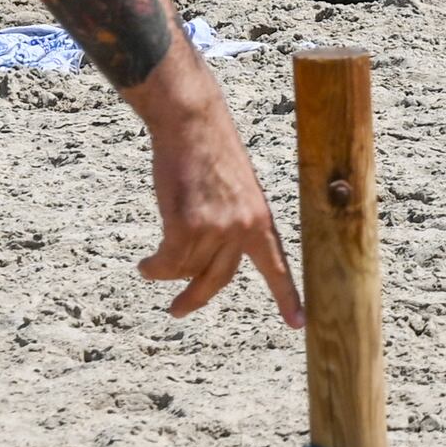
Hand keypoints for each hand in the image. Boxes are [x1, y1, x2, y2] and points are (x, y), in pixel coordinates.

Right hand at [131, 56, 305, 324]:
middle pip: (218, 279)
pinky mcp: (187, 225)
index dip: (288, 297)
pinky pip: (169, 262)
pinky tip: (146, 265)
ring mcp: (216, 227)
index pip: (277, 265)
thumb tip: (208, 259)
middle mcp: (243, 228)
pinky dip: (155, 268)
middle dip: (195, 298)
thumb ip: (233, 223)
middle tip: (177, 310)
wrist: (193, 122)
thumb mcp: (238, 189)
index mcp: (261, 219)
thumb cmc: (210, 150)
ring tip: (151, 266)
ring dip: (166, 270)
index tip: (299, 324)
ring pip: (187, 268)